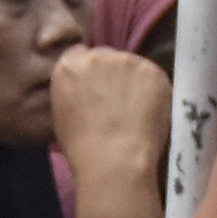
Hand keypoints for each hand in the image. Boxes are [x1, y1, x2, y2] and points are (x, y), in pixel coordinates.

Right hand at [50, 43, 171, 217]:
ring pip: (132, 66)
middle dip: (112, 75)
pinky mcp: (152, 70)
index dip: (92, 75)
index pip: (81, 56)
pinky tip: (149, 113)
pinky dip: (153, 92)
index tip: (98, 91)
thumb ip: (74, 92)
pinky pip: (152, 77)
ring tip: (135, 112)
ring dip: (134, 82)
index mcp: (68, 66)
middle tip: (118, 104)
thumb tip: (88, 91)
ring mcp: (127, 60)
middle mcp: (96, 55)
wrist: (115, 162)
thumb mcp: (63, 114)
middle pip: (108, 57)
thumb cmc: (82, 150)